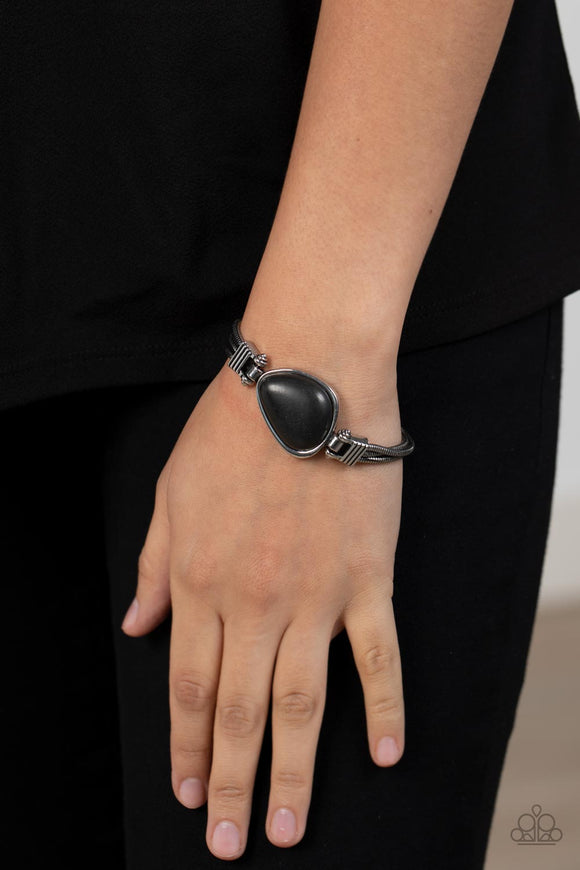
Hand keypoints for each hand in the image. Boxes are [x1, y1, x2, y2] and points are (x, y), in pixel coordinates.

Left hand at [122, 361, 405, 859]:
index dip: (187, 747)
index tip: (187, 792)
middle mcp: (255, 603)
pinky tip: (382, 756)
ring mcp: (316, 596)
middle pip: (239, 712)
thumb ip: (154, 567)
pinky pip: (378, 657)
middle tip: (231, 841)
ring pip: (300, 704)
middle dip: (230, 783)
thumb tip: (138, 629)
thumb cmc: (231, 431)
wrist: (305, 381)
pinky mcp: (368, 579)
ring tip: (286, 827)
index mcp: (201, 582)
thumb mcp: (170, 495)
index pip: (190, 687)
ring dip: (292, 773)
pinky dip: (383, 709)